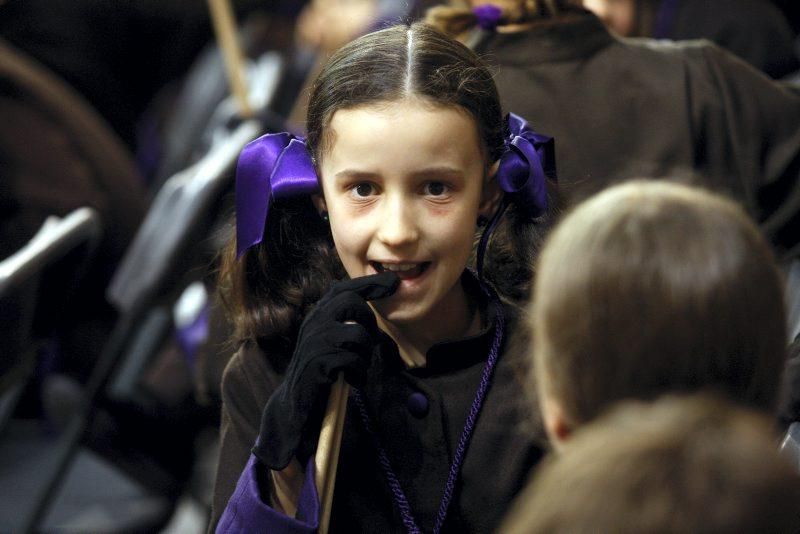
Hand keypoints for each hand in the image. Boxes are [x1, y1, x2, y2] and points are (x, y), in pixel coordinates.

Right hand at [253, 272, 399, 469]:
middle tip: (371, 344)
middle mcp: (314, 322)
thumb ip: (344, 322)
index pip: (343, 288)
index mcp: (319, 315)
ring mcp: (314, 342)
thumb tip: (367, 304)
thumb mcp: (330, 341)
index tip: (394, 283)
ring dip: (366, 354)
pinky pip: (352, 360)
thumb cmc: (319, 369)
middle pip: (352, 303)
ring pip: (357, 334)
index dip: (369, 284)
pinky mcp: (317, 363)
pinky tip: (353, 381)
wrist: (295, 402)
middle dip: (370, 322)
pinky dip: (359, 373)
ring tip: (359, 368)